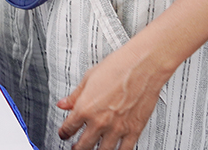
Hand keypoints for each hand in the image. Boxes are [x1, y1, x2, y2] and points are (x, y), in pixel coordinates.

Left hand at [56, 43, 170, 149]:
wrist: (143, 66)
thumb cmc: (118, 67)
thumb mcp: (89, 78)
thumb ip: (75, 95)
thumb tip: (64, 103)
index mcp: (85, 107)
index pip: (69, 128)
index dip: (64, 133)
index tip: (64, 134)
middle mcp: (100, 121)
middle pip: (83, 145)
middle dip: (77, 148)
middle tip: (75, 147)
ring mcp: (117, 128)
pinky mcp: (134, 130)